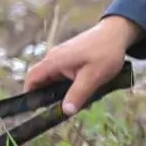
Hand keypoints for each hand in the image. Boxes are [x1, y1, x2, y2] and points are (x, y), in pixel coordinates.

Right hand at [26, 15, 141, 116]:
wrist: (116, 33)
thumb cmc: (105, 53)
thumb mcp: (93, 77)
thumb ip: (78, 94)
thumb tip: (65, 112)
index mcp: (55, 61)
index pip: (32, 77)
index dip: (29, 94)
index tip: (36, 109)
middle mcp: (54, 58)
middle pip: (42, 81)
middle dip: (50, 97)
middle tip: (65, 109)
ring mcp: (62, 57)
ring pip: (55, 79)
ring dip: (63, 91)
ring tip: (80, 101)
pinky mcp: (70, 58)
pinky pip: (64, 75)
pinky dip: (70, 84)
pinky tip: (85, 90)